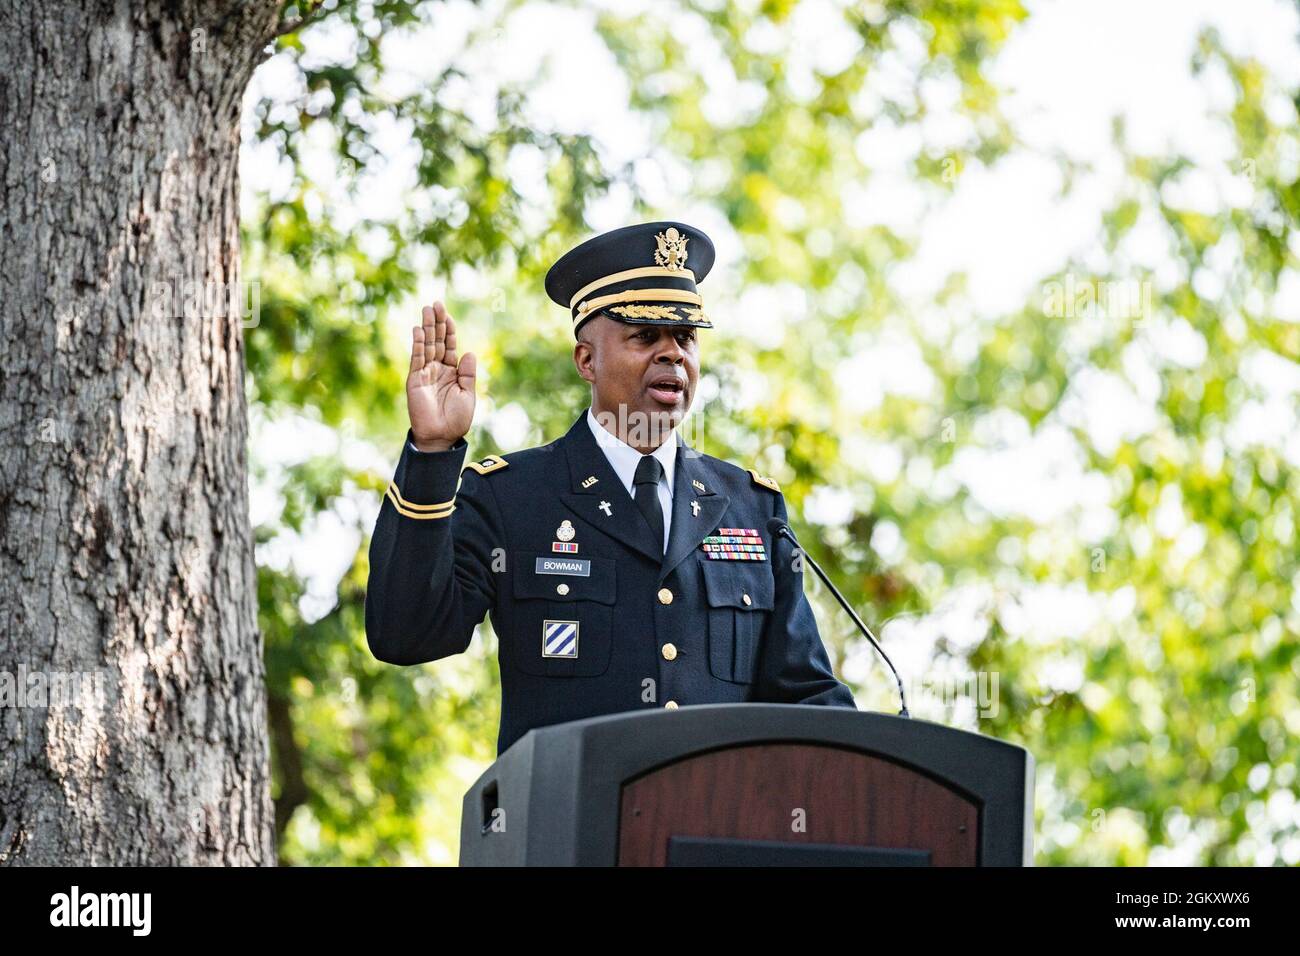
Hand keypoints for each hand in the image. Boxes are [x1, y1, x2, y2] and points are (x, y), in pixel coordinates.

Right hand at [406, 300, 475, 451]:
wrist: (442, 437)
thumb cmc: (456, 419)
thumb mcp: (468, 393)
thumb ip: (468, 373)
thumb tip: (469, 352)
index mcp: (451, 371)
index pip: (449, 345)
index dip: (449, 330)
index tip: (447, 314)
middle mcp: (437, 369)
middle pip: (436, 341)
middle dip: (436, 322)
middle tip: (436, 303)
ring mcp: (425, 373)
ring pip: (426, 346)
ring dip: (426, 328)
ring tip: (426, 309)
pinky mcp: (415, 380)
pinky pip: (417, 359)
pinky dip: (418, 345)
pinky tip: (418, 330)